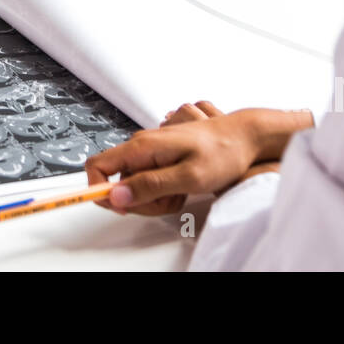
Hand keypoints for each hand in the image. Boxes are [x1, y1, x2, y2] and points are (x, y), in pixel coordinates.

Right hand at [85, 106, 314, 216]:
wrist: (246, 136)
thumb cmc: (223, 153)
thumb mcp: (187, 177)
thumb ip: (149, 186)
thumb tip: (116, 194)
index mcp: (142, 147)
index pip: (97, 166)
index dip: (100, 190)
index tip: (120, 207)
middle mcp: (142, 145)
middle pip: (119, 182)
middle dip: (139, 200)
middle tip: (168, 201)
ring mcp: (152, 149)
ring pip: (136, 183)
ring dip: (155, 196)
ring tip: (181, 191)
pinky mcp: (162, 155)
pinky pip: (150, 178)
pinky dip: (164, 188)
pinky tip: (183, 185)